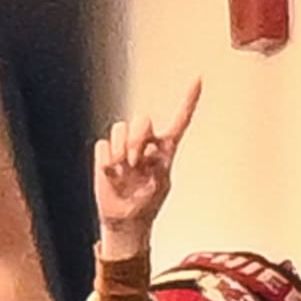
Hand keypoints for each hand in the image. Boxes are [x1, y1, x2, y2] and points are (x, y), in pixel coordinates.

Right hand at [94, 80, 202, 258]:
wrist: (125, 221)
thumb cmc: (146, 205)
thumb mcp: (159, 188)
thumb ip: (158, 168)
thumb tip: (147, 151)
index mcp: (165, 151)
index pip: (179, 121)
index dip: (188, 100)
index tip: (197, 79)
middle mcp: (145, 144)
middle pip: (141, 120)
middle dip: (136, 139)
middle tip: (135, 162)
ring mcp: (124, 147)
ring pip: (120, 127)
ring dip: (121, 149)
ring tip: (124, 169)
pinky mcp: (106, 153)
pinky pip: (103, 144)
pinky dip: (106, 160)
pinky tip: (112, 174)